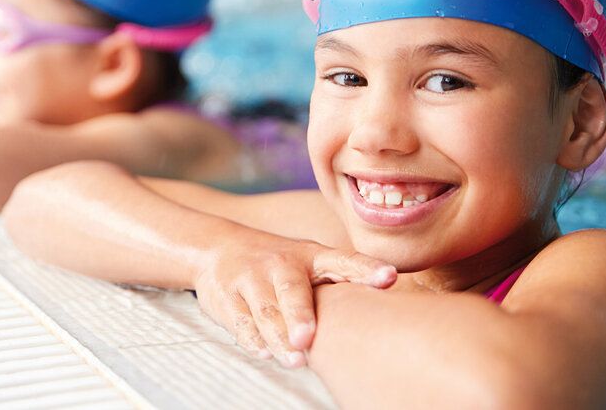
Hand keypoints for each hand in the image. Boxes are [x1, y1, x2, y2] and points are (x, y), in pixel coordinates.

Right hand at [192, 232, 395, 367]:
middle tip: (308, 338)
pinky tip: (263, 351)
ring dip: (278, 337)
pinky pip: (241, 321)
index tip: (389, 277)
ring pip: (265, 311)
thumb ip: (339, 282)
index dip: (366, 269)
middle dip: (300, 315)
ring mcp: (251, 279)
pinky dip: (252, 338)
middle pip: (292, 290)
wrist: (216, 248)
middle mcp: (281, 264)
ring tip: (294, 359)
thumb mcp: (308, 262)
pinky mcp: (227, 297)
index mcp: (310, 256)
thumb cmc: (277, 265)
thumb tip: (380, 318)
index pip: (343, 260)